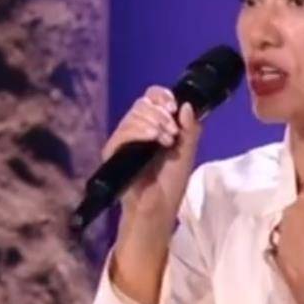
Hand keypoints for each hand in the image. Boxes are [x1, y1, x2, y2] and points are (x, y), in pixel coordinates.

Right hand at [104, 86, 201, 226]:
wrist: (158, 206)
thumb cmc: (172, 182)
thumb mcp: (188, 152)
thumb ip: (190, 128)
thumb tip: (187, 104)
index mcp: (155, 124)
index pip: (152, 97)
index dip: (162, 96)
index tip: (174, 107)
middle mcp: (137, 128)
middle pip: (143, 103)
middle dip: (162, 114)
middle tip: (173, 133)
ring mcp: (124, 139)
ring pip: (134, 115)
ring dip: (155, 123)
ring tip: (166, 142)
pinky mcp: (113, 151)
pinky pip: (123, 131)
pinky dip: (140, 131)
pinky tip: (153, 139)